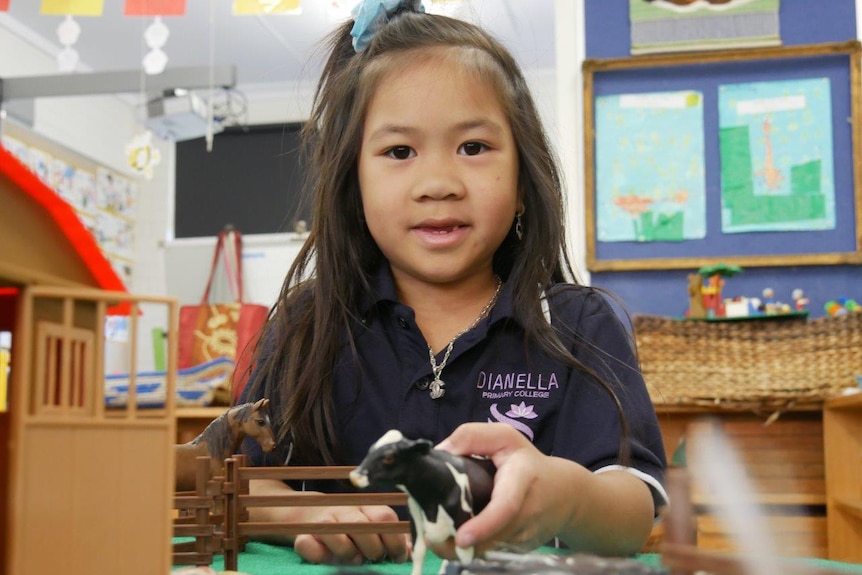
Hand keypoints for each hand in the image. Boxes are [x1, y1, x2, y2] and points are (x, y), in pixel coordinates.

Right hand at [293, 505, 409, 564]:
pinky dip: (319, 555)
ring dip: (348, 553)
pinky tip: (327, 557)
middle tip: (375, 558)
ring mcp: (323, 520)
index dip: (395, 540)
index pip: (385, 517)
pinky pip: (308, 545)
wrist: (310, 512)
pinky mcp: (304, 534)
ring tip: (355, 559)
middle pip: (364, 526)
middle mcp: (345, 510)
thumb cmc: (350, 525)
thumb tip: (410, 551)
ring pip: (337, 535)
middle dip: (374, 549)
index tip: (397, 557)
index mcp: (366, 506)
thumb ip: (391, 537)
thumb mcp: (372, 526)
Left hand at [432, 422, 580, 556]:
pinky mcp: (520, 551)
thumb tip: (440, 453)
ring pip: (487, 551)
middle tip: (431, 539)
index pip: (506, 507)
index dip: (484, 525)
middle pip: (491, 537)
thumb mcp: (504, 438)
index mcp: (521, 480)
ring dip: (460, 550)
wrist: (565, 494)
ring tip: (436, 539)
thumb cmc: (527, 462)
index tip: (461, 538)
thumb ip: (471, 437)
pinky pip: (490, 554)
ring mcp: (524, 537)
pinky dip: (470, 550)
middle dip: (459, 544)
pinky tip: (453, 541)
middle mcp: (526, 514)